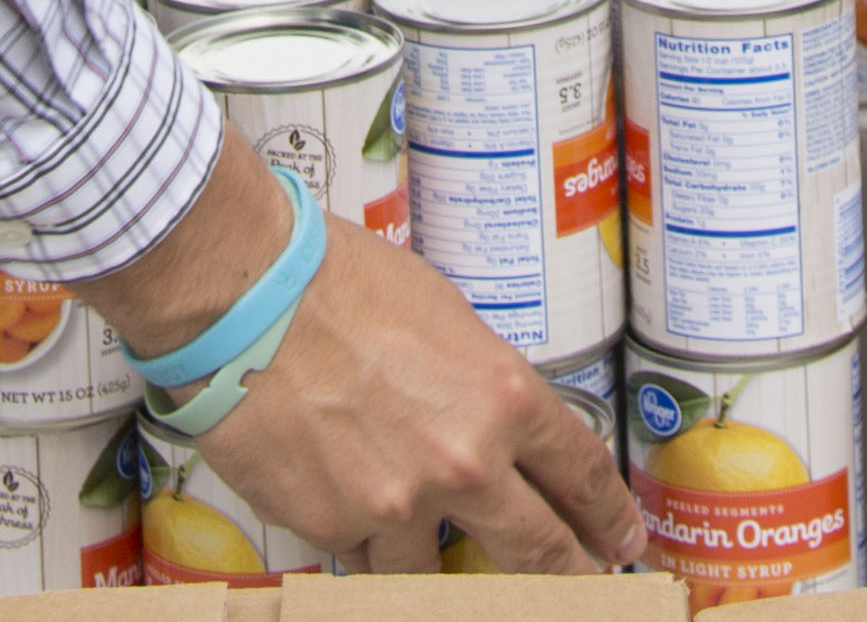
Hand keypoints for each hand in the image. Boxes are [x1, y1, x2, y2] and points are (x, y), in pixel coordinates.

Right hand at [191, 216, 635, 570]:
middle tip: (586, 583)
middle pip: (540, 550)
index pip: (581, 475)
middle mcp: (464, 463)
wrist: (246, 299)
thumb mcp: (445, 315)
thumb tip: (496, 421)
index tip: (620, 538)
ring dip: (443, 564)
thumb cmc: (338, 284)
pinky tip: (358, 517)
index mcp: (504, 397)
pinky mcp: (335, 529)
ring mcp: (399, 506)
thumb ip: (481, 382)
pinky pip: (367, 561)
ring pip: (441, 575)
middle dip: (572, 573)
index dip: (608, 515)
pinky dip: (370, 547)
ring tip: (437, 547)